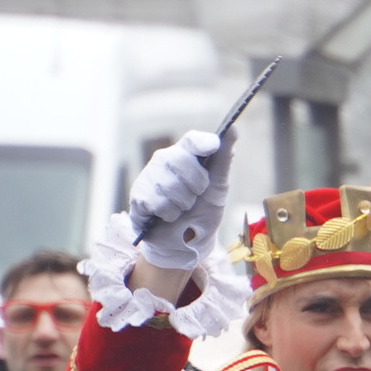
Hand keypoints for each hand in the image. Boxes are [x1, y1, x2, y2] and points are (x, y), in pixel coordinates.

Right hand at [129, 128, 237, 272]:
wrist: (185, 243)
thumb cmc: (202, 211)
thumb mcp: (218, 187)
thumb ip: (223, 159)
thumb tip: (233, 127)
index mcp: (186, 155)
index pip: (192, 140)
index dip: (202, 142)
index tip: (214, 145)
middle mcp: (164, 160)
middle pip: (181, 162)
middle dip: (195, 186)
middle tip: (195, 197)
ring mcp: (148, 176)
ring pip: (170, 186)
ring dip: (182, 205)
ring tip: (180, 209)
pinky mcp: (137, 195)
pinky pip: (156, 202)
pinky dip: (167, 214)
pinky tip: (165, 215)